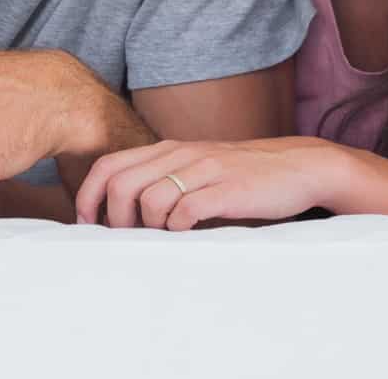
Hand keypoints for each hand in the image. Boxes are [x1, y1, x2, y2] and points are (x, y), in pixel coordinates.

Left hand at [74, 137, 337, 229]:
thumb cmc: (243, 175)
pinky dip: (178, 229)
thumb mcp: (197, 169)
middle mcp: (182, 154)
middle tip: (128, 239)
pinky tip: (188, 233)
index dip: (88, 197)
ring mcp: (205, 169)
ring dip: (149, 227)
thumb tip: (121, 217)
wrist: (299, 166)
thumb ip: (163, 182)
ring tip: (163, 238)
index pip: (109, 165)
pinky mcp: (228, 189)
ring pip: (150, 198)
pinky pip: (186, 211)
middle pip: (122, 184)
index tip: (89, 226)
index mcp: (169, 149)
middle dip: (116, 220)